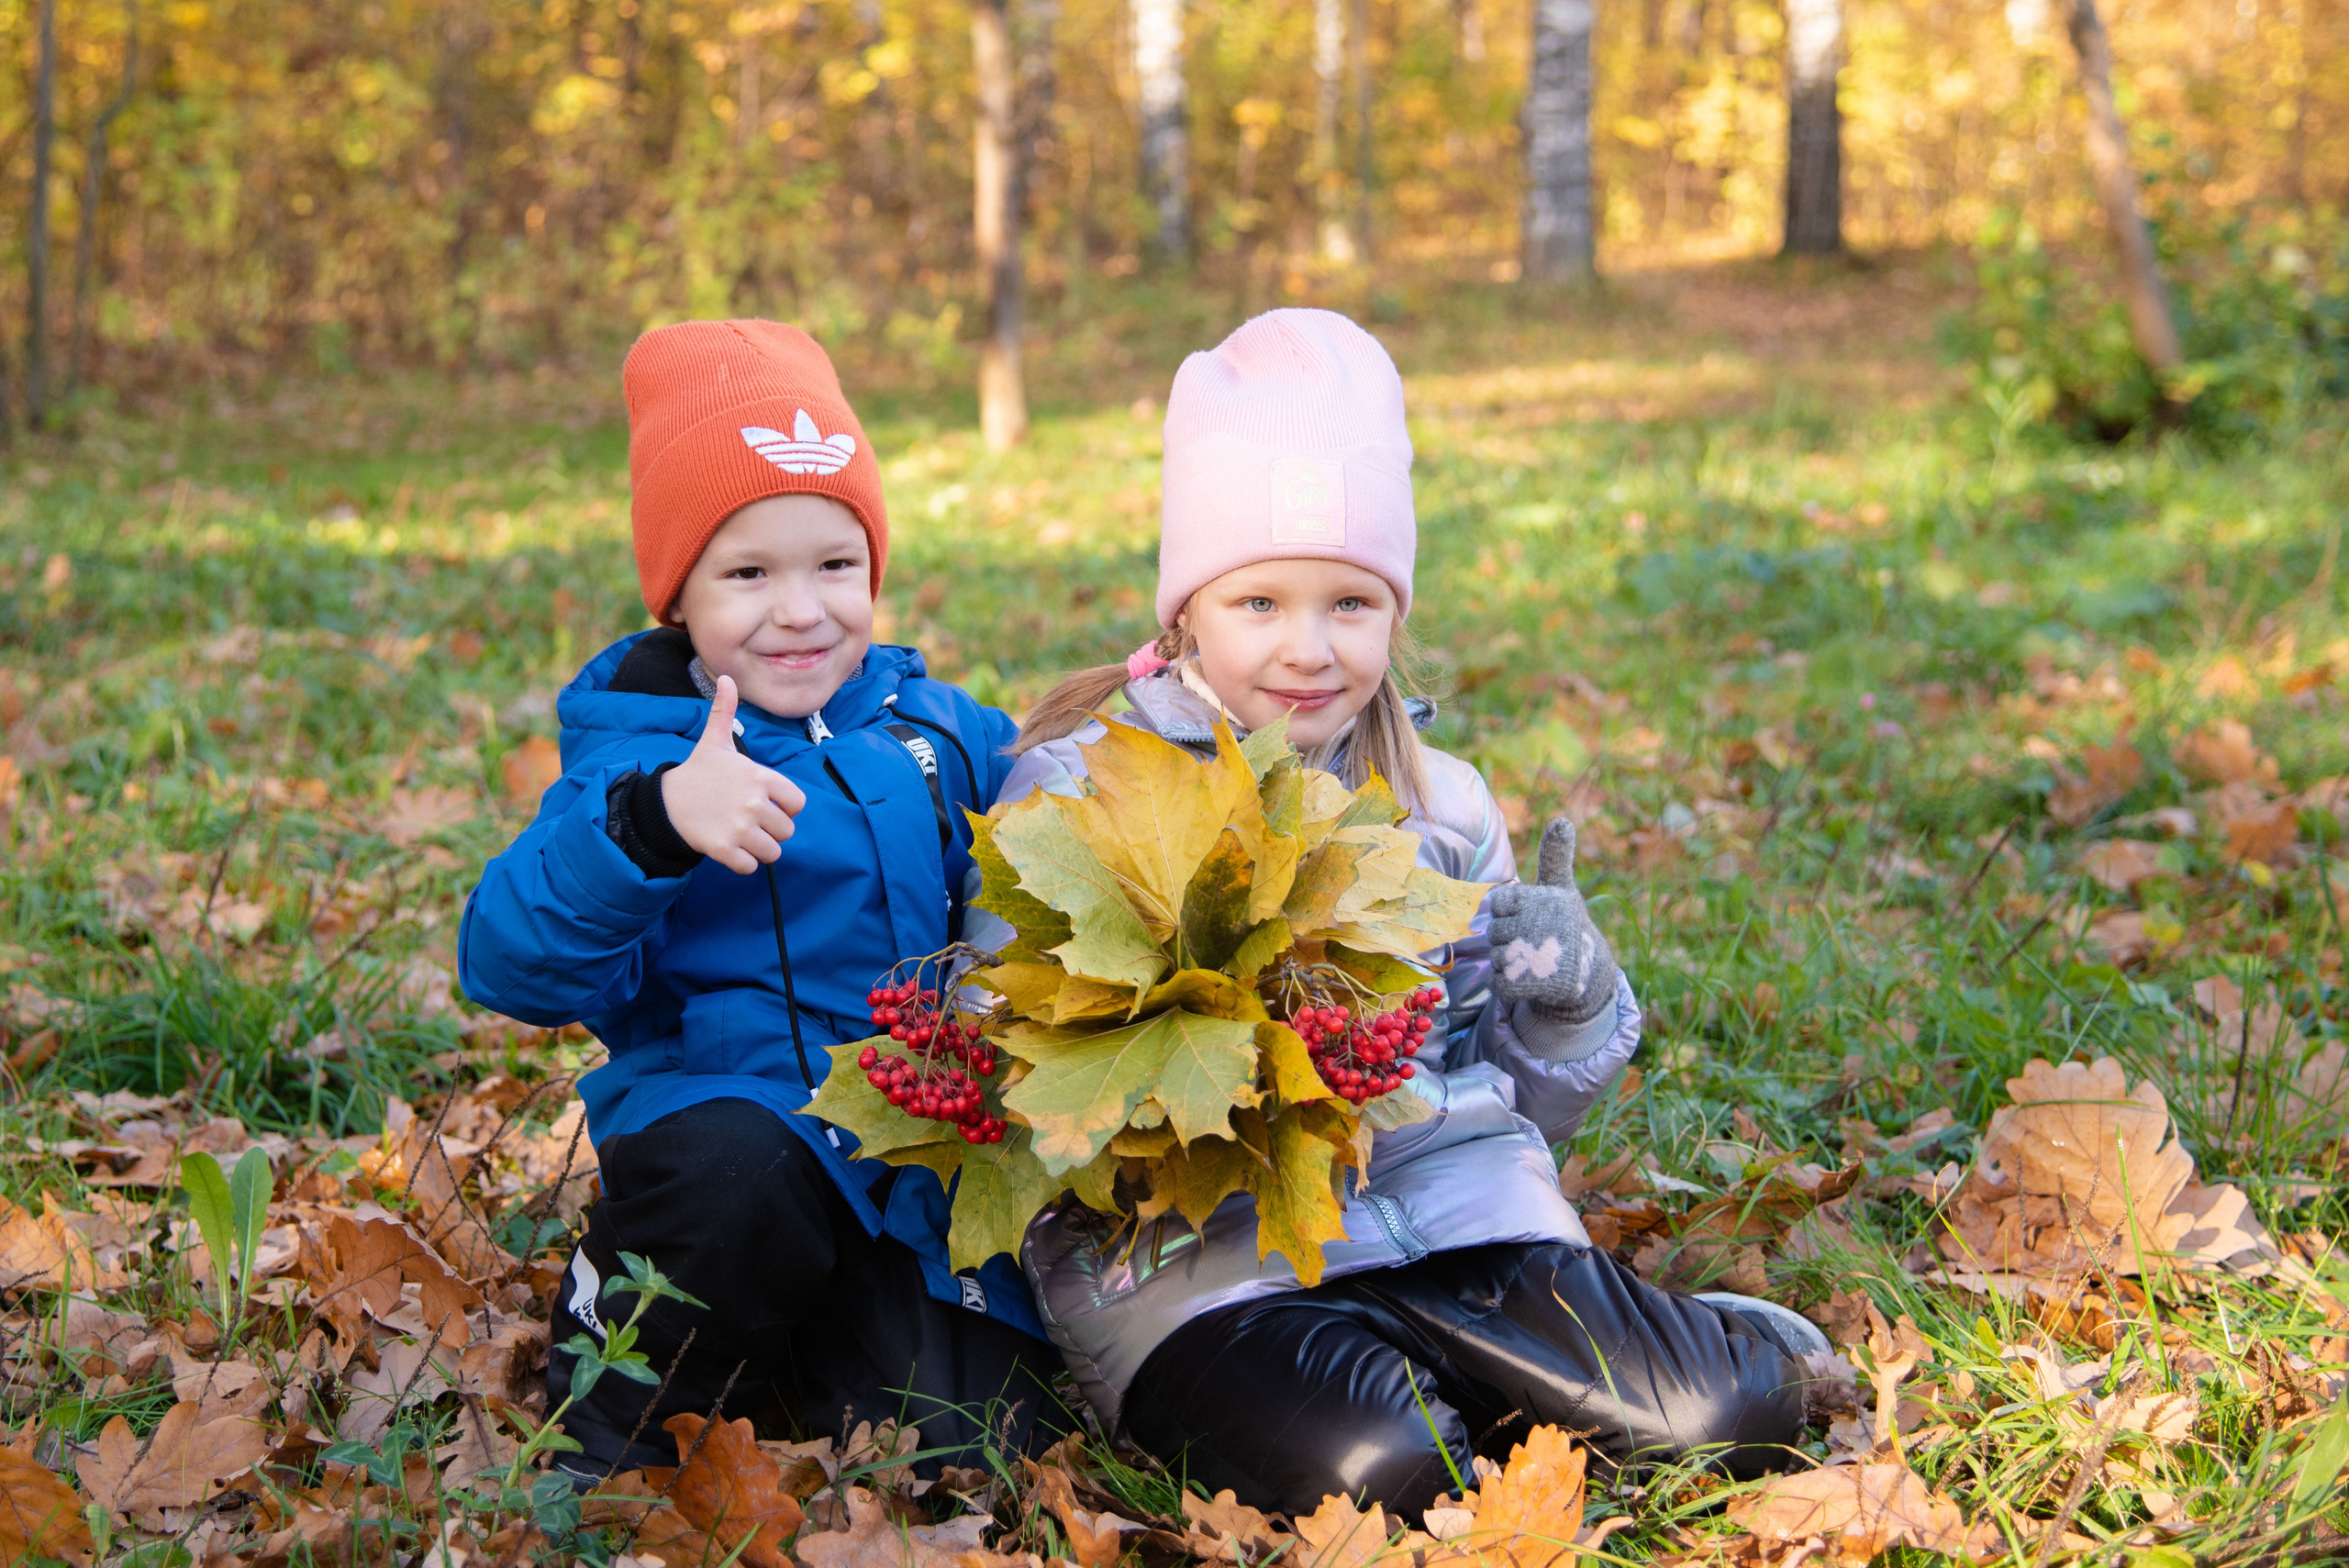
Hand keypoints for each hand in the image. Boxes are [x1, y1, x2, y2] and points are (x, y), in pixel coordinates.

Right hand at [658, 676, 807, 873]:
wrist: (666, 802)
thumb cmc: (699, 773)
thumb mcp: (715, 741)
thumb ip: (727, 712)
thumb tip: (727, 679)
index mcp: (759, 777)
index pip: (797, 804)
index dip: (785, 808)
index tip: (767, 804)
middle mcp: (754, 803)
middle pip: (787, 831)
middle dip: (772, 831)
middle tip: (751, 823)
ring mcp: (740, 828)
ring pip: (773, 852)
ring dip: (760, 849)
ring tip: (742, 837)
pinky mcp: (725, 850)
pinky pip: (751, 868)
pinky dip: (743, 864)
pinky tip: (730, 850)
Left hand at [1487, 818, 1618, 1026]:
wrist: (1587, 975)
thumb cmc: (1565, 925)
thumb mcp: (1561, 888)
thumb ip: (1555, 856)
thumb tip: (1562, 820)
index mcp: (1541, 898)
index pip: (1499, 902)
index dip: (1511, 912)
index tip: (1531, 917)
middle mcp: (1534, 925)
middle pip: (1494, 931)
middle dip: (1510, 939)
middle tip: (1536, 943)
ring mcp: (1529, 956)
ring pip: (1494, 958)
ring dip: (1510, 962)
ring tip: (1537, 962)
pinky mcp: (1525, 984)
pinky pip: (1497, 983)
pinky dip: (1508, 984)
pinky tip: (1531, 980)